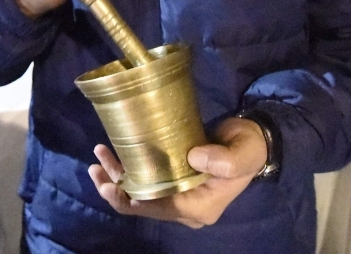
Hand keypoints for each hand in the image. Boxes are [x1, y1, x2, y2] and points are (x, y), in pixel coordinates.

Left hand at [88, 117, 267, 228]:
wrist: (254, 141)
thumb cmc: (248, 149)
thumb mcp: (242, 154)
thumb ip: (222, 160)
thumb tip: (193, 157)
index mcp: (198, 207)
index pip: (157, 208)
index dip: (132, 197)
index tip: (112, 181)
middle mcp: (185, 207)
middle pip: (142, 205)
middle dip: (116, 189)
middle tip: (96, 169)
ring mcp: (179, 195)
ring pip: (140, 194)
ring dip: (117, 179)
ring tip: (98, 158)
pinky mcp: (175, 181)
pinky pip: (146, 183)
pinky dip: (129, 172)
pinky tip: (114, 157)